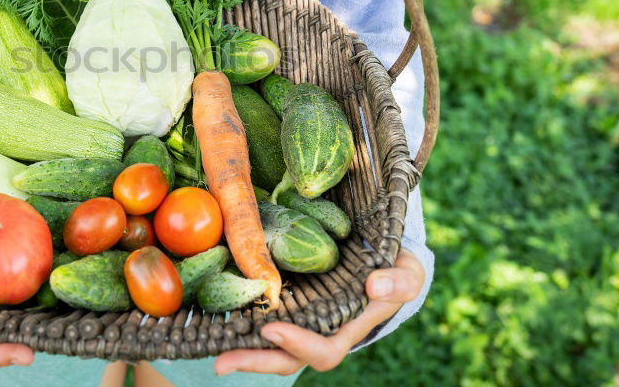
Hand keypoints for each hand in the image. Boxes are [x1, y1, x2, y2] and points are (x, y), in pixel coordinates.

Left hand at [214, 248, 423, 375]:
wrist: (380, 256)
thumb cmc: (395, 269)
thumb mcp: (408, 272)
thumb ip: (400, 281)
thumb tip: (375, 288)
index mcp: (346, 330)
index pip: (323, 351)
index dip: (299, 345)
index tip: (273, 330)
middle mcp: (317, 332)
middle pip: (285, 358)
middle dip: (254, 361)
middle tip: (220, 362)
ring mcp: (298, 320)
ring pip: (266, 344)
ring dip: (239, 348)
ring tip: (210, 349)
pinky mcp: (284, 303)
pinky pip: (259, 317)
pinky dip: (237, 319)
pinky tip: (212, 315)